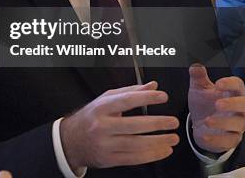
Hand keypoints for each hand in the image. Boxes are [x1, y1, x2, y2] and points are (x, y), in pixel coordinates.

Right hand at [60, 81, 179, 171]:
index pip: (126, 101)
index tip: (162, 96)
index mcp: (100, 108)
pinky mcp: (109, 159)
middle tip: (173, 121)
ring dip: (158, 142)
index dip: (146, 98)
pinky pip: (134, 158)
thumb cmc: (91, 118)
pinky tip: (163, 150)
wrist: (70, 141)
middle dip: (157, 123)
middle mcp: (101, 126)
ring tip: (173, 138)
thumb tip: (152, 86)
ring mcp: (104, 144)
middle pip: (133, 125)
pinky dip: (152, 155)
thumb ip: (129, 92)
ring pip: (136, 144)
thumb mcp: (104, 100)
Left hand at [188, 64, 244, 152]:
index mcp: (232, 93)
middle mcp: (239, 109)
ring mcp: (237, 125)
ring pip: (238, 124)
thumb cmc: (205, 104)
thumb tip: (196, 66)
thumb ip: (198, 77)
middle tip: (217, 104)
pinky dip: (216, 139)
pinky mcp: (231, 139)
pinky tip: (204, 134)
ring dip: (223, 123)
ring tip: (208, 120)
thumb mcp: (199, 89)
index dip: (230, 83)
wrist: (201, 125)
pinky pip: (228, 141)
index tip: (218, 83)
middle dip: (233, 104)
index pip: (238, 86)